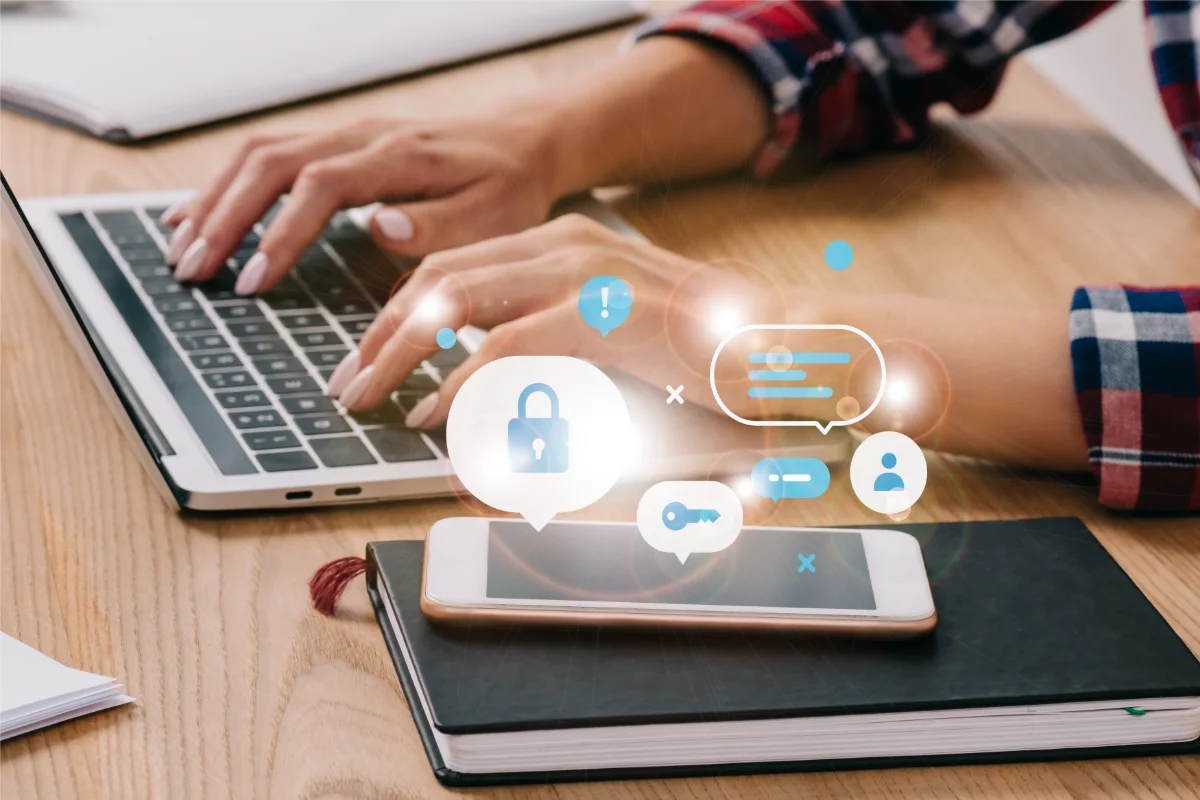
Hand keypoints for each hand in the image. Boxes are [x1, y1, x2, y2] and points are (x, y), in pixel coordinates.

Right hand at [161, 112, 561, 292]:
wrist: (519, 143)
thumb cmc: (508, 189)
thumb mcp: (494, 216)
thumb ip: (438, 226)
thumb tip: (376, 227)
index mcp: (399, 156)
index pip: (321, 185)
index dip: (281, 233)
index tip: (253, 282)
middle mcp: (362, 136)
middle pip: (272, 162)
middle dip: (225, 217)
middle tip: (193, 271)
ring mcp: (345, 134)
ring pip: (259, 154)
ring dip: (214, 201)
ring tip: (181, 251)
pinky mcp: (337, 143)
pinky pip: (268, 155)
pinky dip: (226, 186)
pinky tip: (196, 217)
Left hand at [328, 214, 786, 424]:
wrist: (790, 342)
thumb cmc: (708, 349)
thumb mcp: (616, 338)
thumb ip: (553, 350)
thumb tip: (490, 395)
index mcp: (567, 244)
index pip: (458, 264)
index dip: (400, 309)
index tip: (371, 354)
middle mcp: (568, 246)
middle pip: (440, 274)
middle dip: (381, 330)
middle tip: (350, 382)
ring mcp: (586, 275)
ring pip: (456, 300)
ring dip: (400, 352)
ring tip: (370, 398)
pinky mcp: (605, 317)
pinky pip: (506, 348)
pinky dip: (460, 384)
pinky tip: (436, 414)